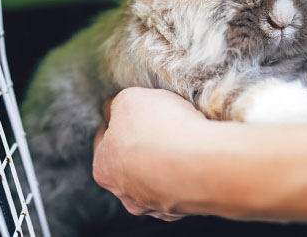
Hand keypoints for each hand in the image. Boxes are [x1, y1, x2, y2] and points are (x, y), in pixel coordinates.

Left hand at [92, 87, 208, 220]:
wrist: (203, 163)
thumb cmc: (159, 131)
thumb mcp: (129, 99)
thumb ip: (118, 105)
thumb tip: (116, 109)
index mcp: (104, 168)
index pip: (104, 141)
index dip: (119, 122)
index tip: (133, 112)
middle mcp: (127, 194)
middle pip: (131, 164)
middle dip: (145, 144)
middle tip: (162, 125)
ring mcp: (158, 205)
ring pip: (159, 179)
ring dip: (168, 162)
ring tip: (185, 139)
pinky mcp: (186, 208)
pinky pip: (185, 187)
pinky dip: (189, 173)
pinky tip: (198, 156)